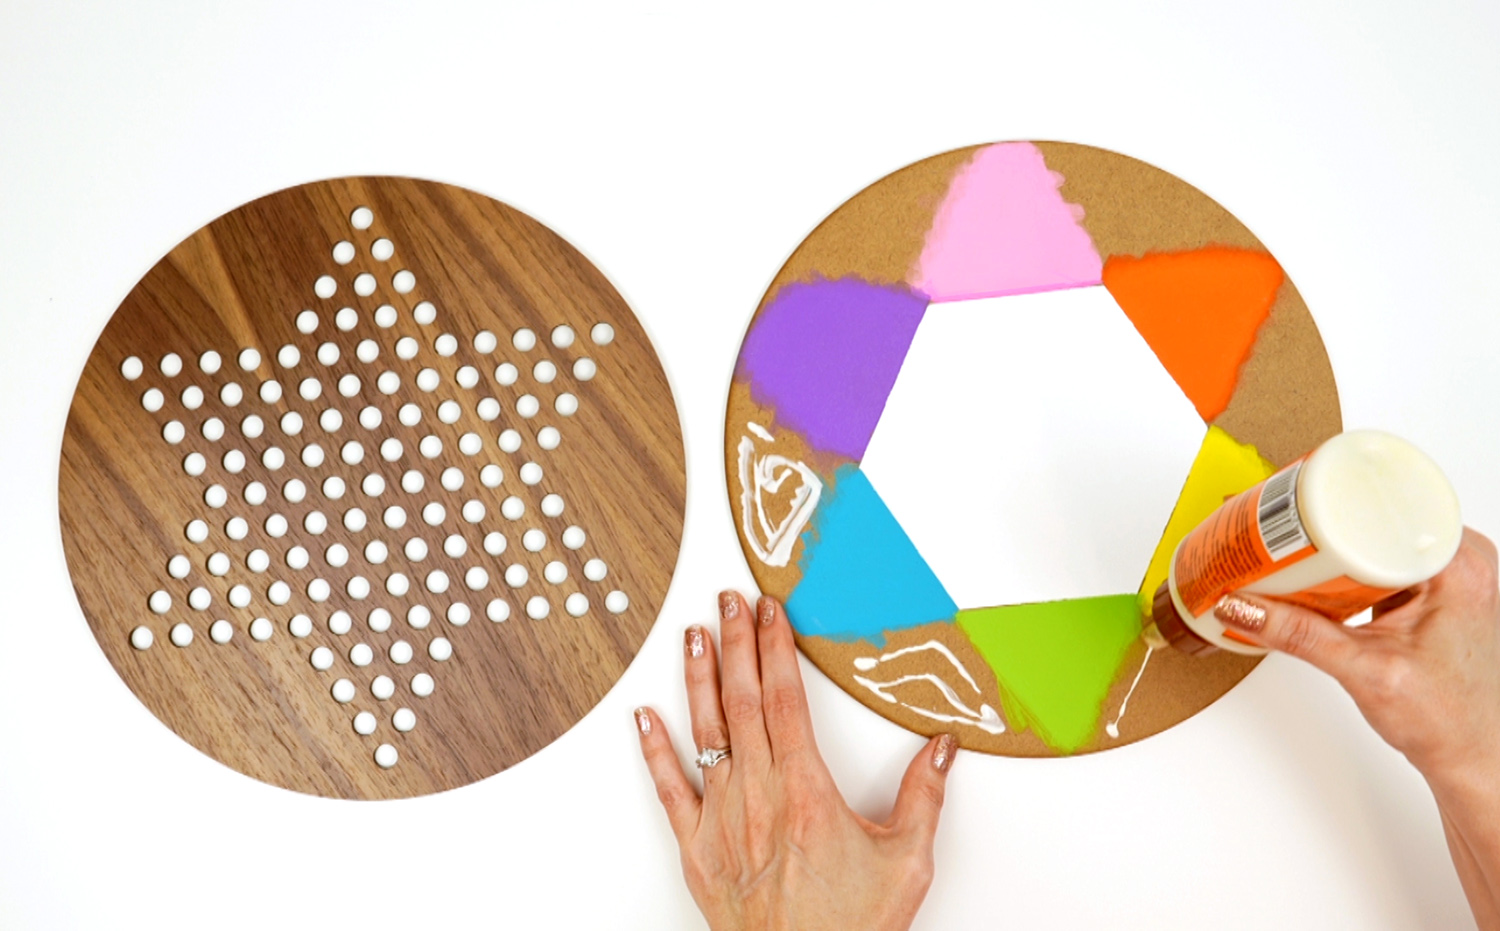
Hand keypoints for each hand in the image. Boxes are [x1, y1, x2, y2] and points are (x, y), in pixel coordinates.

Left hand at [634, 592, 957, 930]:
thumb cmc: (850, 928)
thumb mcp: (906, 861)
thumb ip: (924, 797)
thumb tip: (942, 748)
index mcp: (805, 790)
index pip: (784, 698)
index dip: (774, 648)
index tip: (769, 612)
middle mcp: (757, 796)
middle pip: (742, 701)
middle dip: (735, 644)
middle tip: (727, 601)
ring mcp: (722, 821)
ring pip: (705, 733)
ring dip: (698, 679)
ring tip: (694, 636)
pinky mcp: (697, 849)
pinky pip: (670, 789)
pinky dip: (655, 749)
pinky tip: (644, 716)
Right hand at [1215, 528, 1499, 928]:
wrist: (1474, 758)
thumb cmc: (1450, 721)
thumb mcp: (1364, 670)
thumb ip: (1297, 636)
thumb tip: (1242, 605)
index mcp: (1461, 568)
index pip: (1388, 506)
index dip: (1334, 497)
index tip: (1290, 500)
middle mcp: (1465, 563)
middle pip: (1380, 518)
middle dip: (1324, 519)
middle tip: (1276, 523)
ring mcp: (1454, 577)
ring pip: (1380, 539)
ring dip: (1335, 543)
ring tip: (1289, 547)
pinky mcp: (1439, 592)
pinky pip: (1386, 560)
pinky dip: (1351, 565)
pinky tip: (1319, 574)